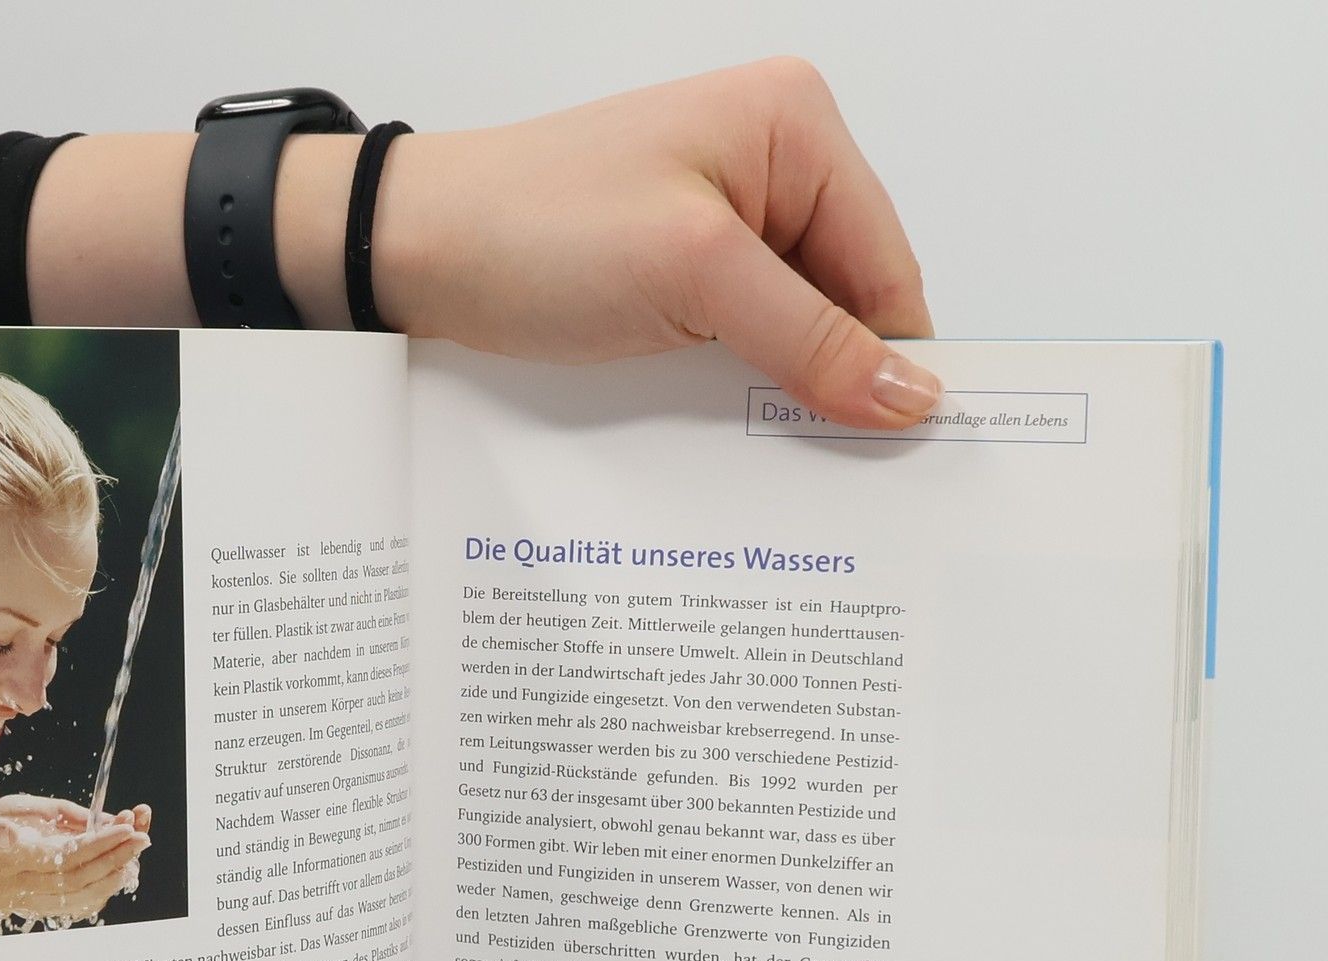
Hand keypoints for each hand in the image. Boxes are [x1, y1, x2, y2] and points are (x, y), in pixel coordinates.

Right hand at [0, 795, 150, 937]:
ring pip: (79, 894)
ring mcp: (23, 898)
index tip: (125, 827)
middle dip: (115, 856)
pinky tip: (114, 870)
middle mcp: (17, 887)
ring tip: (135, 850)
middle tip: (143, 835)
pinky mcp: (27, 901)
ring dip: (111, 874)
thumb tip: (11, 836)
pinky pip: (71, 903)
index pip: (62, 857)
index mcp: (1, 865)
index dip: (97, 843)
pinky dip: (98, 888)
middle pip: (78, 877)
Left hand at [374, 60, 937, 428]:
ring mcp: (726, 218)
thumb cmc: (537, 228)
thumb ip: (810, 338)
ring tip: (771, 450)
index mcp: (795, 126)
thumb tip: (909, 394)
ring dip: (785, 391)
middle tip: (833, 468)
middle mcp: (771, 162)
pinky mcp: (685, 269)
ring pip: (797, 329)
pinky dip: (742, 387)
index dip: (895, 360)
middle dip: (836, 378)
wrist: (418, 251)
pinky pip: (746, 339)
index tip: (902, 449)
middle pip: (848, 299)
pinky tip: (729, 428)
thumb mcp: (695, 277)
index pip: (888, 265)